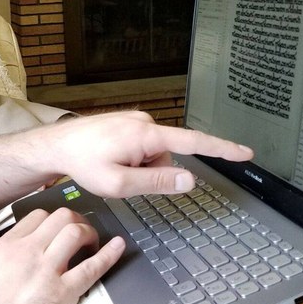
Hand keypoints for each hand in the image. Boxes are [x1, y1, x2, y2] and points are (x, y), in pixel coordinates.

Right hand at [0, 208, 123, 303]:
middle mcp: (28, 252)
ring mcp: (46, 271)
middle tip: (81, 229)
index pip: (38, 216)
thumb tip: (23, 244)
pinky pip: (92, 267)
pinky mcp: (62, 294)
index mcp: (8, 246)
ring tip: (93, 241)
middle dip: (76, 220)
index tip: (61, 223)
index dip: (54, 217)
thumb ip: (8, 252)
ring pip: (75, 233)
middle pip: (60, 218)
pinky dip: (108, 255)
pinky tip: (117, 247)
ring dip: (90, 233)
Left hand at [43, 111, 253, 198]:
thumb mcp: (120, 183)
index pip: (194, 142)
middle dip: (152, 173)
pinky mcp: (129, 122)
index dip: (222, 149)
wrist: (57, 145)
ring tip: (112, 165)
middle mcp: (145, 121)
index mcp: (146, 134)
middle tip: (121, 176)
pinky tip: (111, 158)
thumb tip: (190, 180)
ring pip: (155, 154)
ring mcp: (136, 120)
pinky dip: (132, 158)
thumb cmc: (82, 163)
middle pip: (169, 157)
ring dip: (140, 166)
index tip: (245, 153)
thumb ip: (157, 182)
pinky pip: (143, 146)